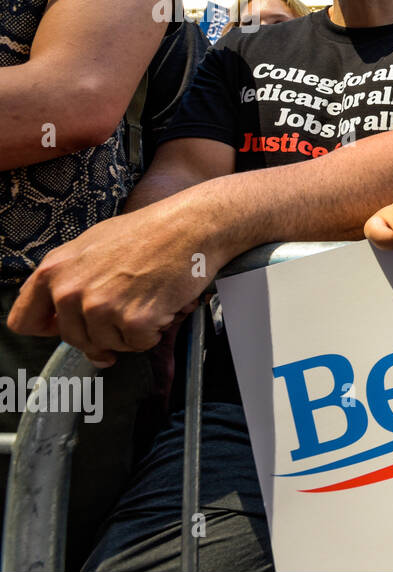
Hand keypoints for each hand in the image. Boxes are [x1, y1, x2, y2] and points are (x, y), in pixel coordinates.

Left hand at [6, 202, 220, 367]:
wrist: (190, 225)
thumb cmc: (149, 231)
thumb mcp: (90, 245)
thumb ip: (69, 278)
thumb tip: (64, 314)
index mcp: (52, 270)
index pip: (23, 321)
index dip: (49, 329)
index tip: (67, 327)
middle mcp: (69, 291)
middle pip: (73, 339)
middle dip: (101, 332)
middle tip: (126, 314)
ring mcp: (101, 307)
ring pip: (108, 345)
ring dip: (130, 332)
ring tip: (148, 301)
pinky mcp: (133, 320)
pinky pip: (139, 345)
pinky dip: (154, 332)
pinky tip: (162, 306)